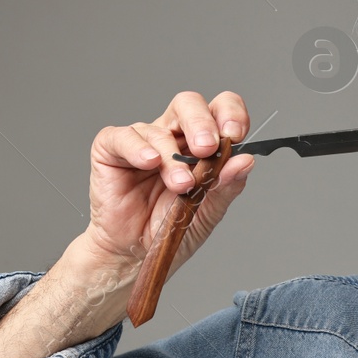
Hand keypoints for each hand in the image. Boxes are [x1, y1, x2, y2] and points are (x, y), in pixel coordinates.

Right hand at [81, 91, 254, 276]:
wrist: (133, 253)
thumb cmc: (168, 228)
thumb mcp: (207, 212)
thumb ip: (226, 186)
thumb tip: (246, 161)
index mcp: (200, 144)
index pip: (220, 111)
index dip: (231, 115)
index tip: (235, 136)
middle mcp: (172, 136)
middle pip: (189, 104)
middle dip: (201, 122)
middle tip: (207, 148)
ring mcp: (142, 140)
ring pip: (160, 128)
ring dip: (173, 158)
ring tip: (180, 186)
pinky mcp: (111, 149)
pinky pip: (124, 137)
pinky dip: (138, 148)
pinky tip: (150, 162)